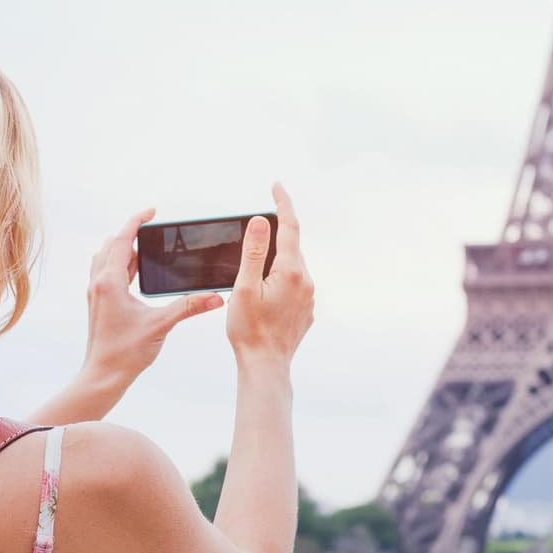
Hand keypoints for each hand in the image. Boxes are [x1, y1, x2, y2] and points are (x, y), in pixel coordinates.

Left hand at [81, 207, 224, 383]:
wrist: (103, 375)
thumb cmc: (125, 352)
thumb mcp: (161, 325)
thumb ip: (189, 307)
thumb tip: (216, 298)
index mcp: (110, 282)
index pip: (121, 240)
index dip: (136, 221)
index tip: (152, 211)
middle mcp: (98, 283)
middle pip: (111, 245)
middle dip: (131, 234)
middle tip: (152, 230)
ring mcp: (96, 293)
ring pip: (106, 259)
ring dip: (123, 249)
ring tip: (145, 250)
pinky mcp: (98, 304)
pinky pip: (106, 274)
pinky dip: (120, 266)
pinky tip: (136, 276)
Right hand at [226, 184, 314, 366]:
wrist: (266, 365)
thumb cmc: (250, 330)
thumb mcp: (244, 287)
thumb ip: (253, 252)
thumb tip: (259, 222)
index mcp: (291, 271)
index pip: (289, 227)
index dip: (282, 204)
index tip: (277, 186)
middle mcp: (306, 281)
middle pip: (291, 246)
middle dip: (275, 235)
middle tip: (254, 231)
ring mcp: (309, 297)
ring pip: (293, 267)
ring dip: (276, 262)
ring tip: (253, 276)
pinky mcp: (306, 310)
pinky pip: (295, 285)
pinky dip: (280, 280)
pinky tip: (265, 294)